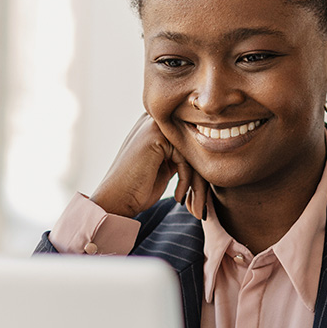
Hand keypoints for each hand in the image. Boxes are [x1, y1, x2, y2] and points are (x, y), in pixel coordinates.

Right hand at [89, 114, 208, 219]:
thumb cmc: (138, 188)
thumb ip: (180, 154)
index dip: (200, 169)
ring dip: (197, 184)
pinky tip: (178, 196)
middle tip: (202, 206)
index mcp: (157, 125)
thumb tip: (209, 153)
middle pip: (194, 145)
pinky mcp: (156, 136)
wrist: (116, 200)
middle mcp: (155, 120)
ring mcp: (154, 125)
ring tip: (196, 207)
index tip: (201, 196)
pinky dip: (185, 181)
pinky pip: (185, 158)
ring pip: (192, 153)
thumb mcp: (164, 166)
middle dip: (202, 178)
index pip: (191, 142)